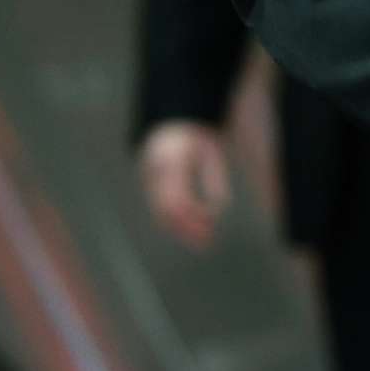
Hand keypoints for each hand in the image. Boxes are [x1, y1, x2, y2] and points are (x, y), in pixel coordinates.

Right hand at [137, 120, 231, 248]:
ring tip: (203, 243)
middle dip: (186, 228)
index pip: (178, 196)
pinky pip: (160, 210)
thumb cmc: (197, 141)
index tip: (211, 222)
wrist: (171, 128)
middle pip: (167, 210)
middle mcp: (156, 174)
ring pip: (161, 214)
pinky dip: (176, 223)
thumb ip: (214, 178)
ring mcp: (149, 182)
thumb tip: (220, 208)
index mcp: (172, 162)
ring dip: (181, 231)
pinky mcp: (149, 188)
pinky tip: (192, 232)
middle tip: (206, 243)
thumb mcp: (212, 153)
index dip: (194, 213)